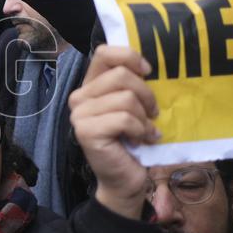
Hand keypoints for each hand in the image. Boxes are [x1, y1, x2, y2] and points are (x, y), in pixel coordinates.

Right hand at [68, 45, 156, 218]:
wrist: (126, 179)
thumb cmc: (133, 140)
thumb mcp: (135, 105)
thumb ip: (134, 84)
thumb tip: (150, 66)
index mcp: (91, 85)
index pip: (105, 52)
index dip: (130, 57)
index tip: (148, 73)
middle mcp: (80, 96)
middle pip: (121, 75)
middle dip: (146, 95)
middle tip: (152, 113)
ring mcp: (79, 114)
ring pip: (125, 98)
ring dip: (144, 117)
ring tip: (145, 130)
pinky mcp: (86, 131)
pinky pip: (124, 118)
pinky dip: (140, 130)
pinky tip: (141, 140)